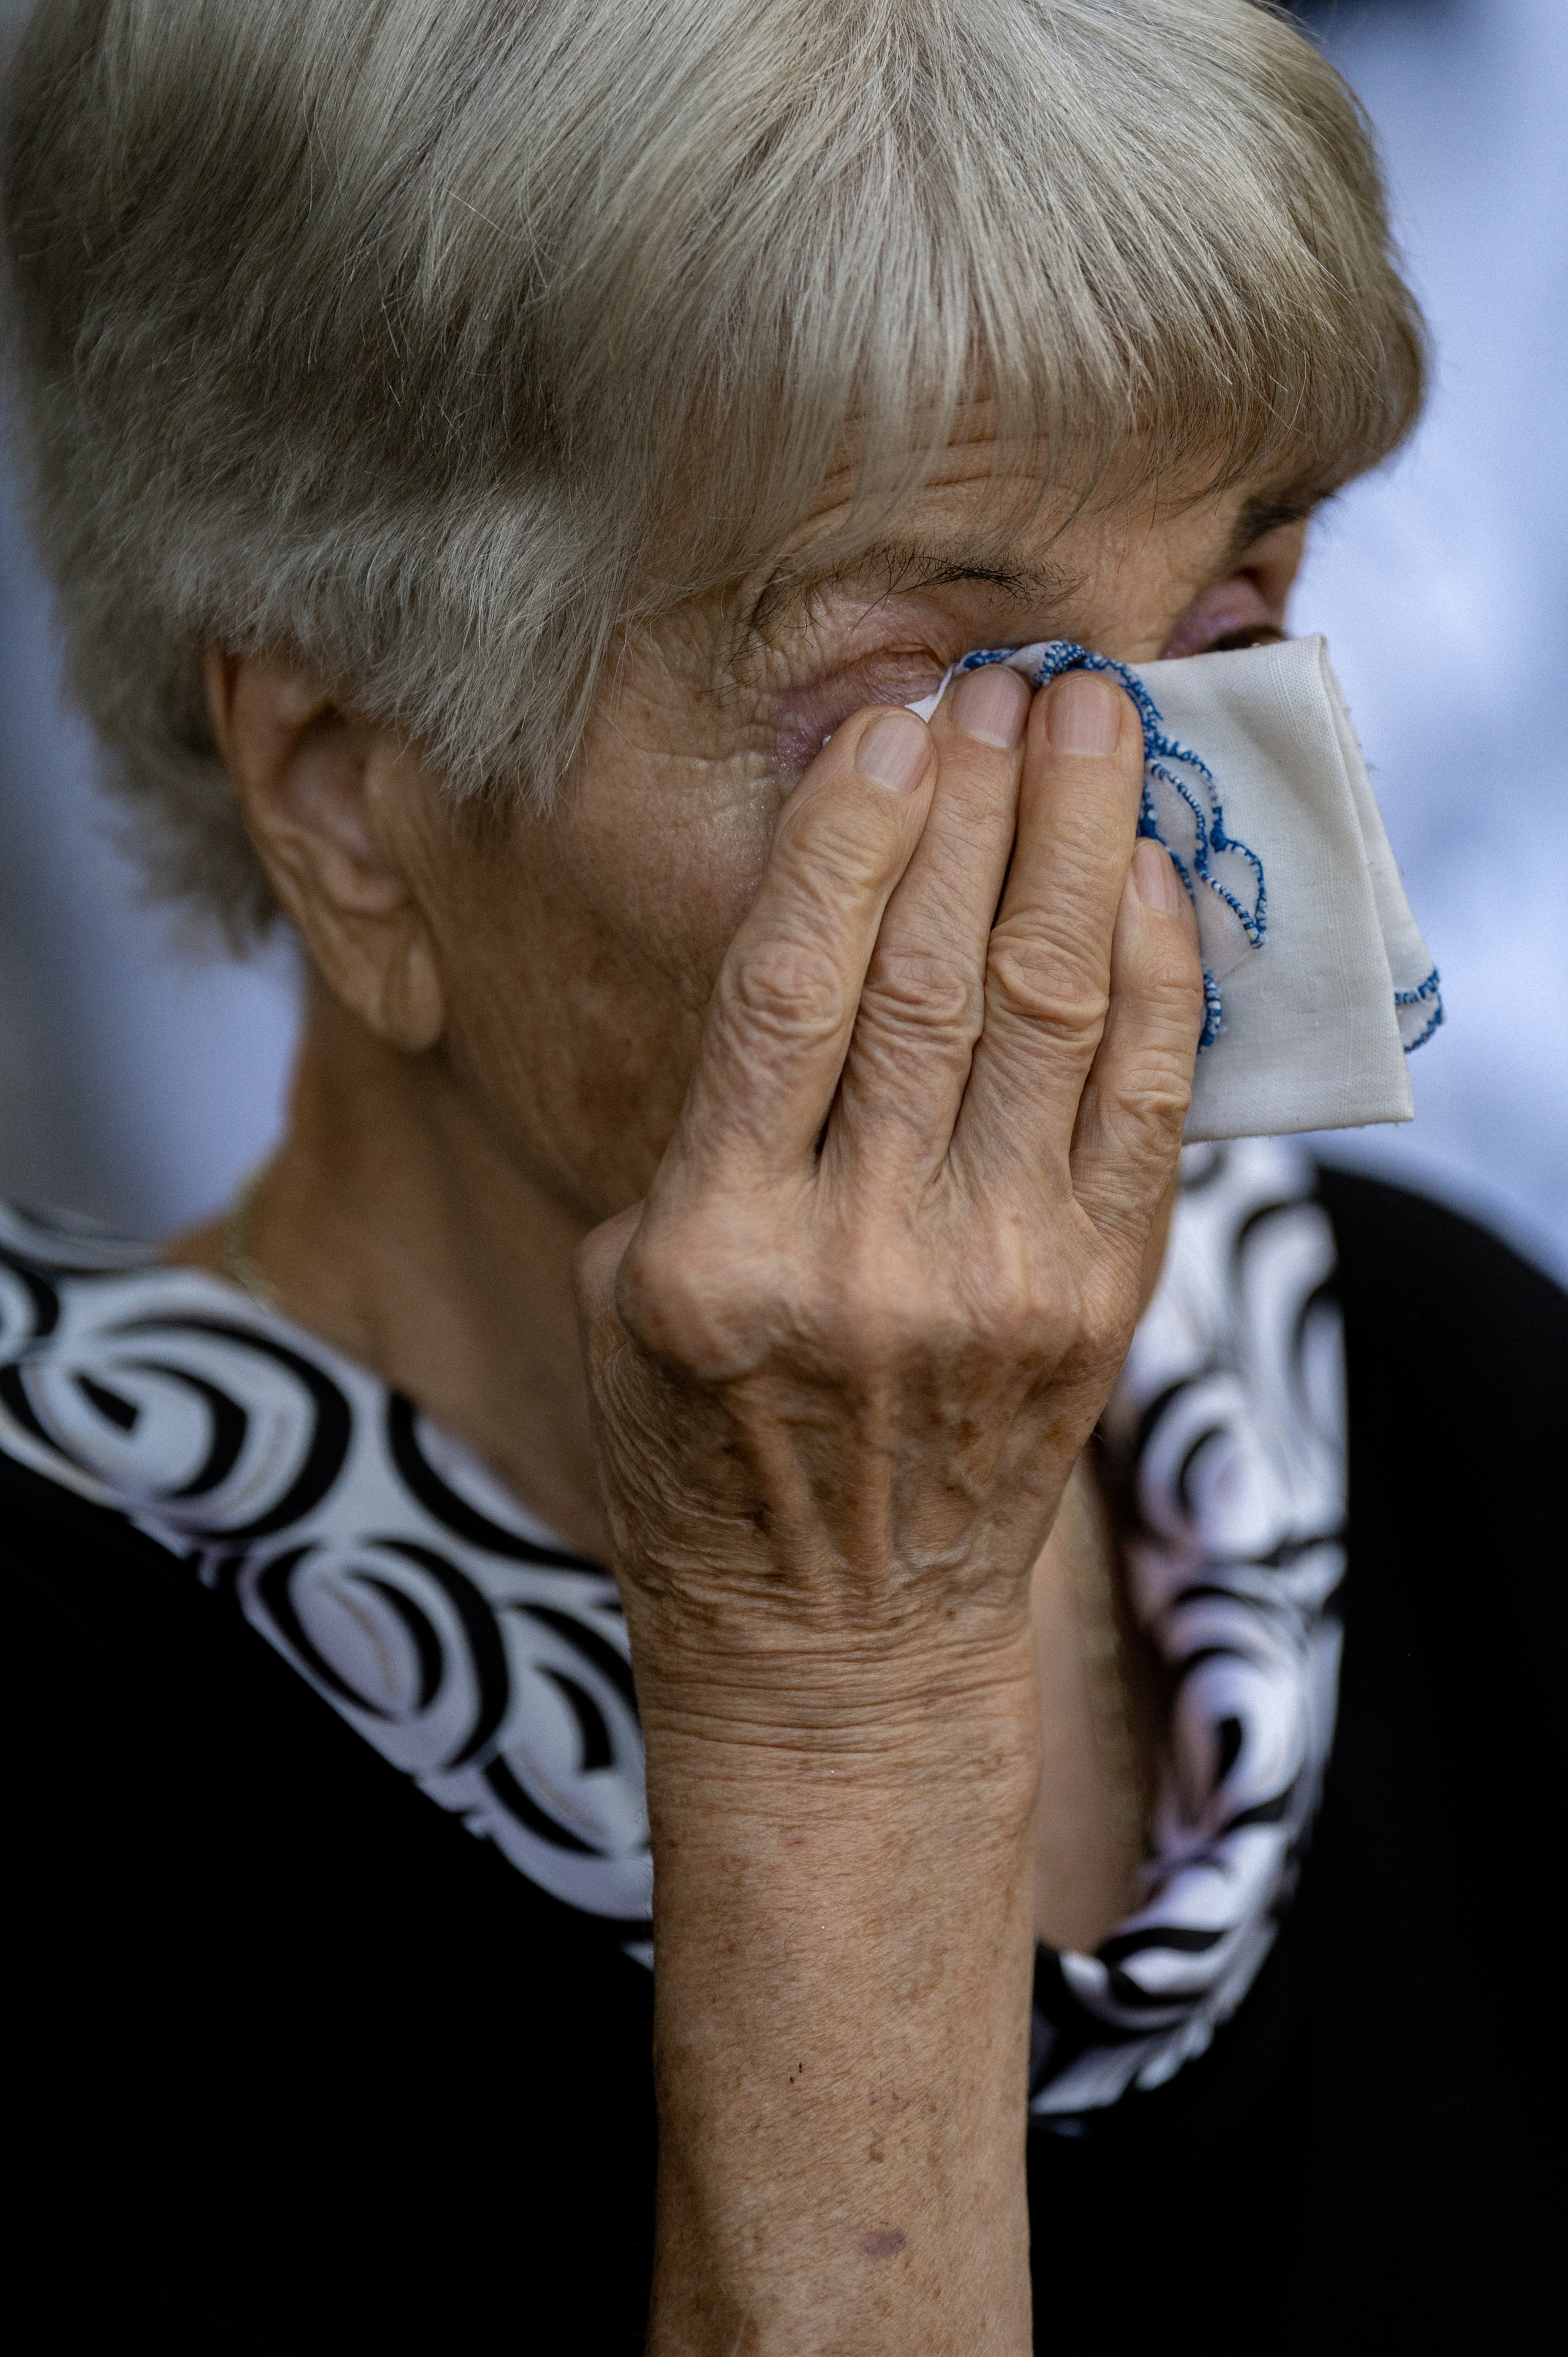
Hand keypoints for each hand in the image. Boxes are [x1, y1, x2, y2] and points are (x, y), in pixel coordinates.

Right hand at [576, 660, 1202, 2354]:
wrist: (834, 1637)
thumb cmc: (702, 1448)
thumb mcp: (630, 1284)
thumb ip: (714, 1121)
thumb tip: (824, 915)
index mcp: (712, 1246)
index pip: (794, 988)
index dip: (854, 832)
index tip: (894, 717)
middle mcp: (860, 1260)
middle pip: (939, 976)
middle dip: (983, 804)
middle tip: (1012, 677)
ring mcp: (993, 1288)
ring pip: (1054, 1018)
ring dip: (1080, 850)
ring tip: (1095, 724)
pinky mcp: (1093, 1309)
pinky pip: (1145, 1113)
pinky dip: (1161, 983)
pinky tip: (1155, 879)